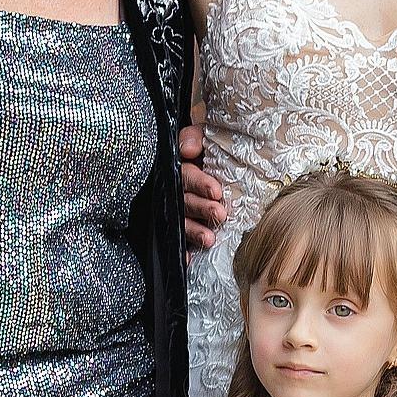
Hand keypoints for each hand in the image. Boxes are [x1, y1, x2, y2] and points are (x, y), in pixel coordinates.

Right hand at [180, 119, 229, 250]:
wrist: (220, 162)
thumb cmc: (209, 149)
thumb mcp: (203, 137)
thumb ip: (195, 137)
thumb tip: (187, 149)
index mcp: (181, 169)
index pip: (186, 176)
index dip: (200, 184)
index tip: (217, 191)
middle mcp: (176, 191)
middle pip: (184, 201)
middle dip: (202, 209)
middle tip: (219, 214)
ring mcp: (176, 211)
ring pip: (182, 222)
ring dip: (194, 231)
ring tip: (209, 239)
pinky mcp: (180, 228)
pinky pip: (179, 240)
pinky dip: (184, 251)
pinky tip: (189, 259)